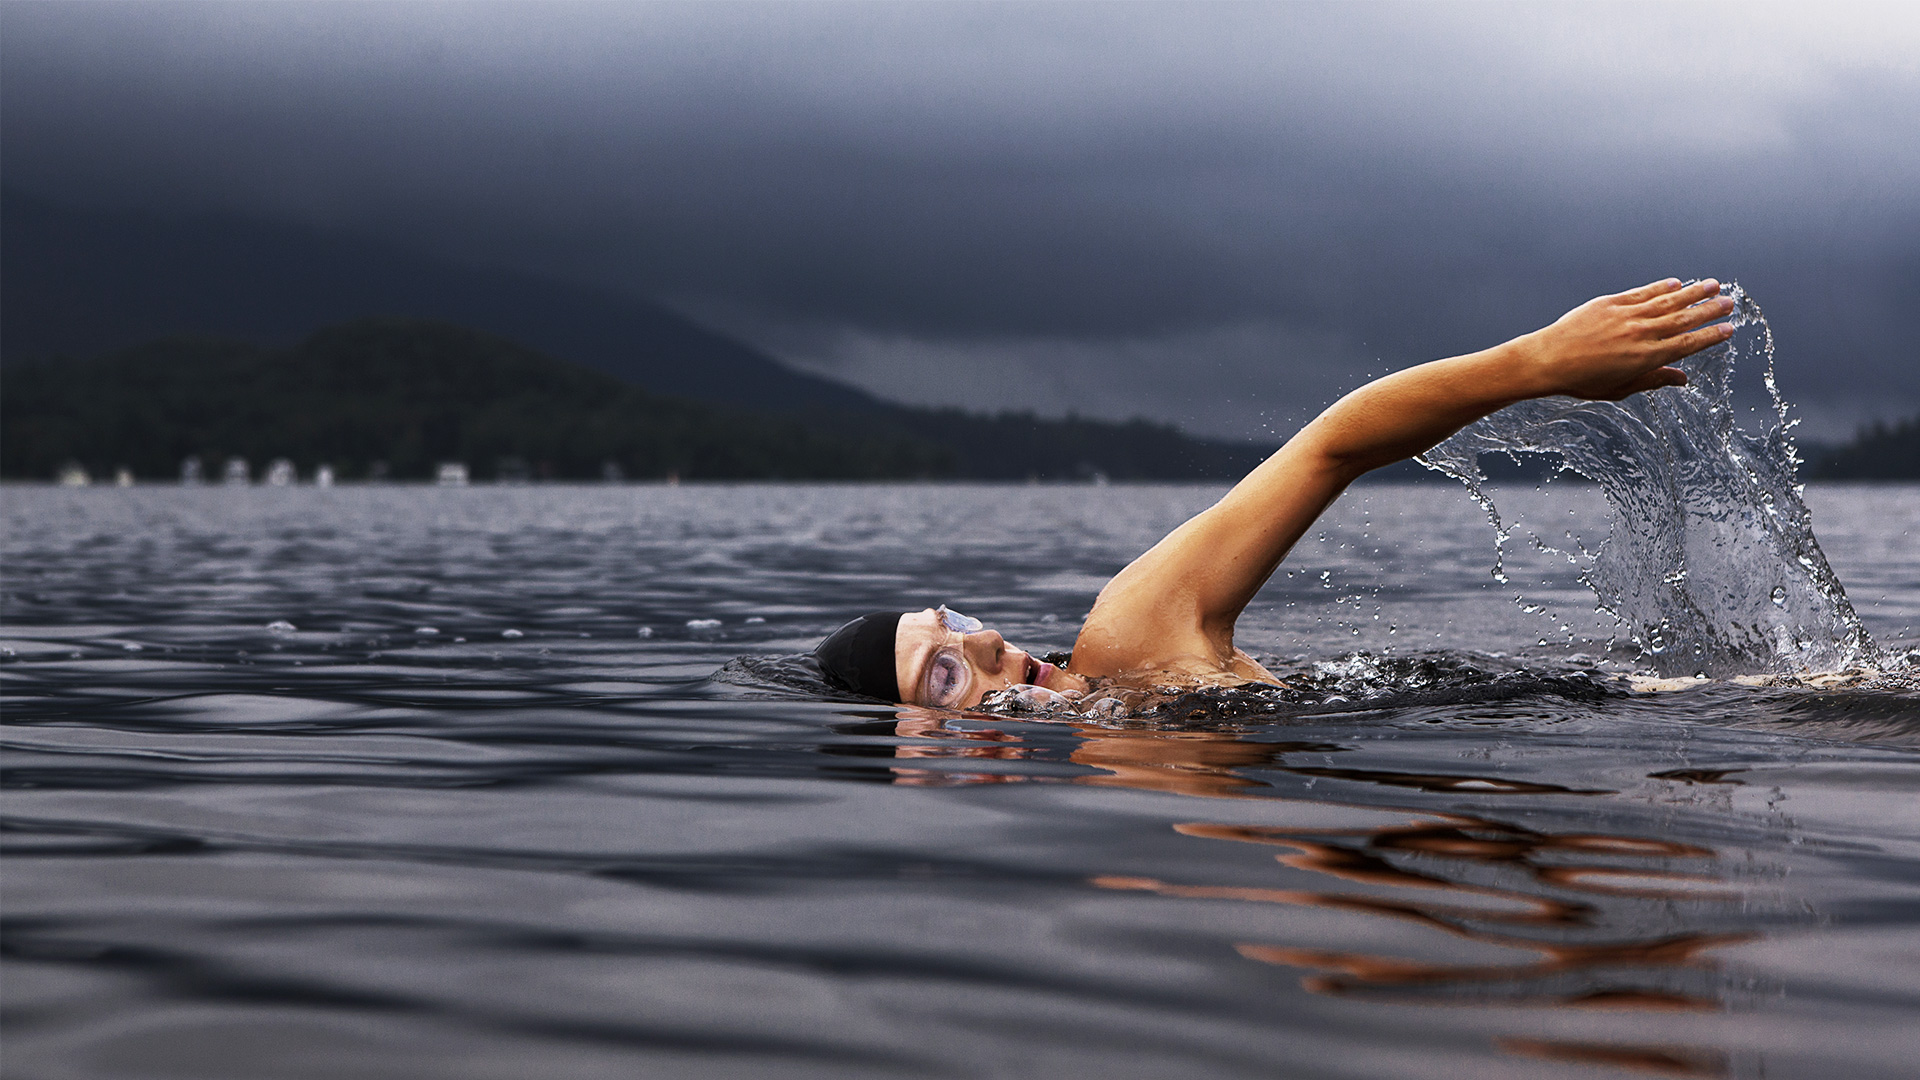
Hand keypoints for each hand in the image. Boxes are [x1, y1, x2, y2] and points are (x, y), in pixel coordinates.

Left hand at [1521, 278, 1735, 400]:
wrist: (1547, 360)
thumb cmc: (1581, 380)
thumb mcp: (1620, 388)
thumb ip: (1653, 380)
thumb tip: (1682, 379)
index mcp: (1645, 358)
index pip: (1687, 345)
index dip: (1710, 336)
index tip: (1729, 329)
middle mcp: (1640, 334)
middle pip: (1684, 319)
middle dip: (1709, 310)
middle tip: (1730, 302)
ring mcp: (1626, 316)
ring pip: (1667, 301)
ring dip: (1693, 292)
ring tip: (1713, 285)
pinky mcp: (1610, 303)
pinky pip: (1642, 292)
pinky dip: (1661, 287)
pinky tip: (1676, 283)